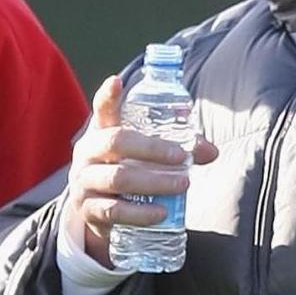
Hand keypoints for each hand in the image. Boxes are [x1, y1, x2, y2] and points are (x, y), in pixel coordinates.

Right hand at [63, 75, 219, 265]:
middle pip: (116, 142)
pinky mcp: (88, 210)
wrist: (96, 211)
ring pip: (118, 178)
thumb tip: (211, 151)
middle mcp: (88, 153)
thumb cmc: (125, 171)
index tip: (116, 82)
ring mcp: (85, 181)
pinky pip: (114, 211)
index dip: (108, 95)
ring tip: (183, 183)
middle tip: (182, 157)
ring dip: (154, 181)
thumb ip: (176, 149)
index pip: (102, 109)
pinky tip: (162, 213)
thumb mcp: (142, 156)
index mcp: (101, 132)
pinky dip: (140, 213)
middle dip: (151, 148)